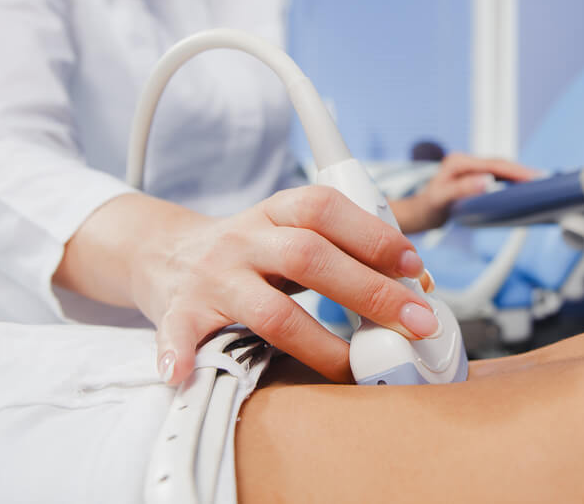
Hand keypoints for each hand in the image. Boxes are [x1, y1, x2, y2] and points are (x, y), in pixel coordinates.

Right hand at [58, 188, 439, 384]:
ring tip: (353, 369)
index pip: (326, 208)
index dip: (372, 234)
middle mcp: (245, 239)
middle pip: (309, 257)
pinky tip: (184, 374)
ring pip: (268, 309)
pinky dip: (179, 354)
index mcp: (277, 210)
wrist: (167, 253)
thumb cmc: (253, 248)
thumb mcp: (293, 230)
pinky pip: (178, 333)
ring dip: (319, 343)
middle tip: (415, 322)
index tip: (413, 266)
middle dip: (368, 291)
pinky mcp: (182, 311)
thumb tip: (416, 286)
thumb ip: (346, 249)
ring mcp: (214, 276)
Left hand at [391, 152, 537, 232]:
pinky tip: (524, 188)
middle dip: (523, 172)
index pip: (494, 164)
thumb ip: (462, 189)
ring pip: (501, 169)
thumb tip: (487, 181)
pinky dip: (512, 181)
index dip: (516, 170)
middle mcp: (466, 161)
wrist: (418, 213)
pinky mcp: (474, 176)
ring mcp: (470, 168)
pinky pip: (497, 176)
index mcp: (459, 162)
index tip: (535, 178)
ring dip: (520, 175)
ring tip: (541, 184)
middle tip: (546, 181)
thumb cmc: (427, 208)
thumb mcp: (441, 200)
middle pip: (501, 164)